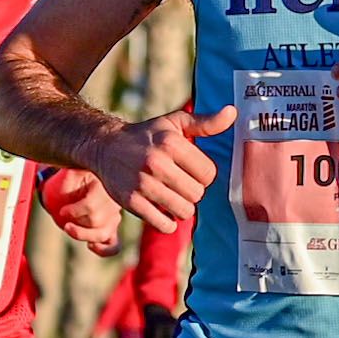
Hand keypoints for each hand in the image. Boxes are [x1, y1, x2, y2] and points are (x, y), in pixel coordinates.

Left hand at [40, 165, 118, 251]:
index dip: (76, 211)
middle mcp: (115, 201)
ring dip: (85, 235)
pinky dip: (103, 250)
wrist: (72, 181)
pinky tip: (91, 246)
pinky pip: (114, 245)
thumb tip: (73, 172)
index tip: (62, 211)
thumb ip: (72, 170)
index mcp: (108, 185)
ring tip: (69, 229)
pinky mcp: (111, 228)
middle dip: (78, 222)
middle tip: (63, 217)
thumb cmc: (71, 176)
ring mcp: (115, 215)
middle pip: (99, 221)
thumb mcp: (72, 170)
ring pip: (105, 234)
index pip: (94, 205)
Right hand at [90, 107, 233, 228]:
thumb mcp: (175, 123)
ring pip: (184, 211)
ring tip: (172, 196)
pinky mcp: (131, 202)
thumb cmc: (147, 135)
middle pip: (197, 194)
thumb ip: (206, 122)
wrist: (106, 146)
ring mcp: (143, 184)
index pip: (209, 174)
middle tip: (180, 184)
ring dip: (182, 207)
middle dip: (193, 191)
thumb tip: (233, 113)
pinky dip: (167, 222)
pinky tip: (162, 210)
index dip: (203, 175)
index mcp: (171, 143)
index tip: (192, 170)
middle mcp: (157, 163)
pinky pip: (164, 225)